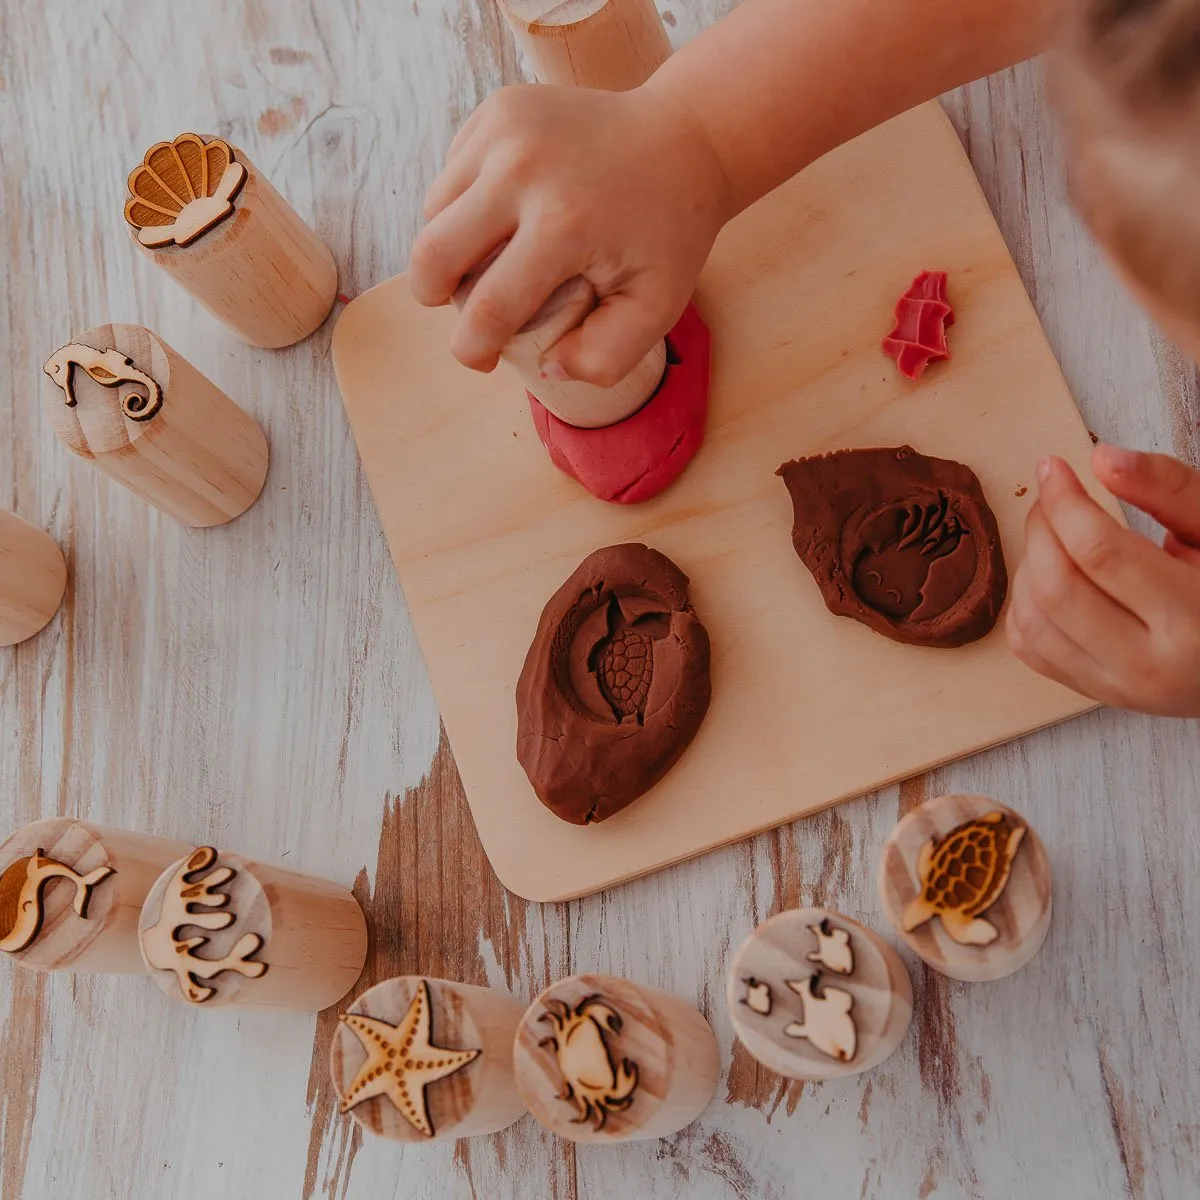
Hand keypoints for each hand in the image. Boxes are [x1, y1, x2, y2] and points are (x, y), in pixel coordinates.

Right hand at [410, 84, 731, 383]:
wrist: (684, 138)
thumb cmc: (669, 232)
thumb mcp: (656, 306)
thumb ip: (605, 357)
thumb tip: (547, 367)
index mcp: (563, 223)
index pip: (487, 308)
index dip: (473, 348)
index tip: (484, 361)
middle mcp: (522, 168)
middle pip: (432, 255)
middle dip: (434, 298)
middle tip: (463, 312)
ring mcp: (505, 128)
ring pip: (434, 213)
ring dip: (449, 249)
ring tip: (488, 263)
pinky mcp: (497, 108)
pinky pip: (451, 174)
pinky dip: (462, 206)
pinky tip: (502, 216)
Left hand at [1007, 445, 1199, 716]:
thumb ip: (1170, 489)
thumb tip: (1101, 458)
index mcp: (1193, 622)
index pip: (1100, 553)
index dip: (1065, 501)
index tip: (1053, 467)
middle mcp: (1149, 667)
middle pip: (1056, 588)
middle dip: (1040, 529)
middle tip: (1051, 495)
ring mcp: (1116, 688)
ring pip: (1032, 620)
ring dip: (1029, 565)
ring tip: (1054, 532)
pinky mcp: (1093, 692)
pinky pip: (1029, 647)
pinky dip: (1025, 603)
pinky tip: (1051, 573)